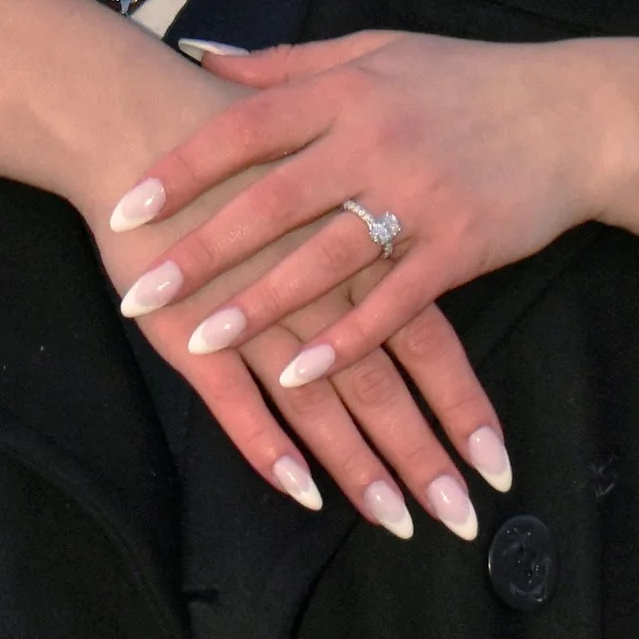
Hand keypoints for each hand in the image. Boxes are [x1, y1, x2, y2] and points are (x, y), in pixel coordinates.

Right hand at [86, 171, 503, 541]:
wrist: (140, 118)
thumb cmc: (237, 135)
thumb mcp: (324, 168)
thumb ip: (367, 207)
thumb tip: (420, 246)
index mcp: (358, 251)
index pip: (427, 343)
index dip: (462, 407)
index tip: (497, 468)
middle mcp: (318, 290)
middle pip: (381, 386)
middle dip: (423, 456)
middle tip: (461, 519)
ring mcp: (254, 313)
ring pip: (319, 403)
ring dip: (358, 466)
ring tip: (396, 521)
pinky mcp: (191, 328)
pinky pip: (236, 399)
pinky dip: (267, 445)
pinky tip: (300, 488)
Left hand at [106, 30, 619, 388]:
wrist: (574, 114)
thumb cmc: (465, 81)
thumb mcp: (375, 51)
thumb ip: (288, 65)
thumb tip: (204, 58)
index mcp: (347, 91)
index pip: (246, 127)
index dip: (182, 168)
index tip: (125, 206)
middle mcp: (376, 142)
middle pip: (270, 202)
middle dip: (200, 251)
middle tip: (140, 291)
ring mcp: (419, 197)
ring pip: (324, 260)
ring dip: (259, 305)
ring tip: (199, 340)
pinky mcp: (460, 247)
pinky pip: (394, 304)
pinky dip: (348, 341)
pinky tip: (302, 373)